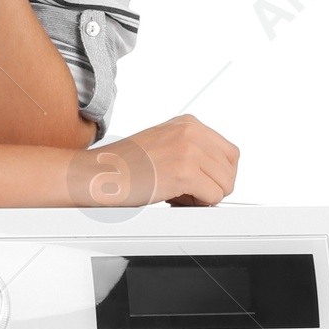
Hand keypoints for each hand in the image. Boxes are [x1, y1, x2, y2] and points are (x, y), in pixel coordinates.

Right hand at [69, 114, 239, 207]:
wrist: (97, 174)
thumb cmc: (123, 167)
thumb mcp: (163, 144)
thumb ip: (191, 150)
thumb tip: (218, 175)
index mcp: (188, 123)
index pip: (230, 152)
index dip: (218, 174)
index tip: (199, 183)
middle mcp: (191, 131)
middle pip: (231, 168)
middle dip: (213, 186)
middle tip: (186, 191)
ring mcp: (189, 150)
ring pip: (225, 184)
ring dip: (204, 197)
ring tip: (176, 193)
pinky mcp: (185, 171)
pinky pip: (213, 197)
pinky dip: (197, 205)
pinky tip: (173, 198)